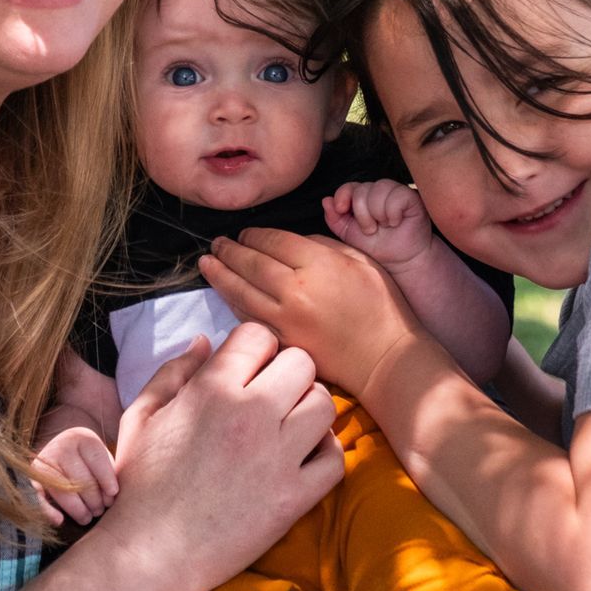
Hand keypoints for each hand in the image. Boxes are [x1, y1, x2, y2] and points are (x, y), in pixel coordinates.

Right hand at [29, 426, 117, 525]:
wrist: (59, 459)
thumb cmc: (89, 466)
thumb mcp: (101, 463)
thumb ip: (109, 476)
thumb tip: (111, 498)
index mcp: (82, 438)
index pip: (97, 459)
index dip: (107, 479)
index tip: (113, 495)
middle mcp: (61, 445)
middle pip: (81, 477)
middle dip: (93, 499)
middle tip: (100, 511)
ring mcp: (44, 460)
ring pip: (63, 490)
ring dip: (77, 509)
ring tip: (87, 518)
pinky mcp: (31, 477)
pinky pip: (38, 496)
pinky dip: (47, 510)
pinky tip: (59, 520)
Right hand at [103, 326, 342, 590]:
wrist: (150, 553)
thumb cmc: (140, 484)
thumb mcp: (142, 416)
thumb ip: (174, 372)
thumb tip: (205, 341)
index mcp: (211, 390)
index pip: (259, 335)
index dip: (255, 348)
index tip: (248, 369)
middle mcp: (251, 415)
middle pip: (301, 362)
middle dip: (287, 372)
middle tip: (272, 395)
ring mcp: (277, 458)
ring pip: (325, 404)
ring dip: (309, 408)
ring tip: (290, 425)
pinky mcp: (294, 498)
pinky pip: (335, 459)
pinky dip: (324, 454)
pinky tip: (302, 458)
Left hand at [200, 226, 420, 396]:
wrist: (384, 358)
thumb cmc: (381, 306)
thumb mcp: (360, 260)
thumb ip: (322, 246)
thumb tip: (291, 243)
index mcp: (317, 264)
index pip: (272, 241)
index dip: (253, 234)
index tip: (244, 232)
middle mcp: (295, 290)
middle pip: (250, 263)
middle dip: (229, 251)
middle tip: (216, 244)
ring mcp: (285, 319)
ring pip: (241, 291)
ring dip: (220, 276)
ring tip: (207, 263)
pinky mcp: (282, 342)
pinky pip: (249, 317)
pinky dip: (234, 303)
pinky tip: (226, 293)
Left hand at [323, 180, 432, 272]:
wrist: (400, 261)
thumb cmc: (377, 247)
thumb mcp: (349, 234)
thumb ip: (335, 218)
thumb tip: (326, 200)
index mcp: (363, 196)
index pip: (349, 186)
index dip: (342, 195)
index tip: (341, 209)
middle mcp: (378, 191)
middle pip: (361, 190)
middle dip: (363, 215)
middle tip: (371, 230)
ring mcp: (395, 192)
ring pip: (378, 190)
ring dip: (378, 215)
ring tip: (385, 226)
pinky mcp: (411, 197)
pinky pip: (396, 196)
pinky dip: (393, 213)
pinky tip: (396, 222)